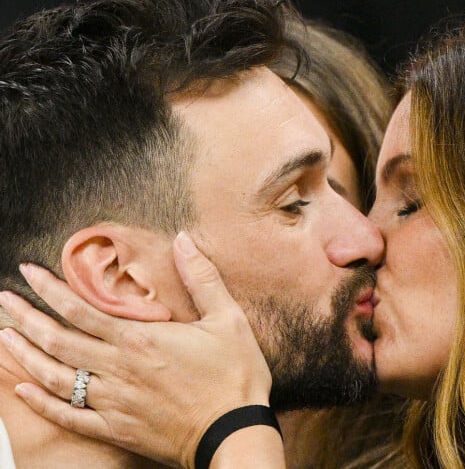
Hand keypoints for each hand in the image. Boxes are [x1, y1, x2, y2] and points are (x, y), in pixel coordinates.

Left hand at [0, 232, 272, 467]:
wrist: (234, 432)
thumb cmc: (233, 375)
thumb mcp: (227, 318)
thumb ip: (202, 277)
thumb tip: (182, 240)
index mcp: (141, 339)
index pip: (82, 309)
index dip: (51, 289)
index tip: (28, 272)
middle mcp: (119, 369)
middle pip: (59, 341)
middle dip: (26, 317)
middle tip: (3, 300)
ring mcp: (114, 402)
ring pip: (57, 377)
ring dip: (27, 355)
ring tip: (4, 338)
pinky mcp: (117, 429)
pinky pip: (69, 417)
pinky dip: (42, 403)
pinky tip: (23, 389)